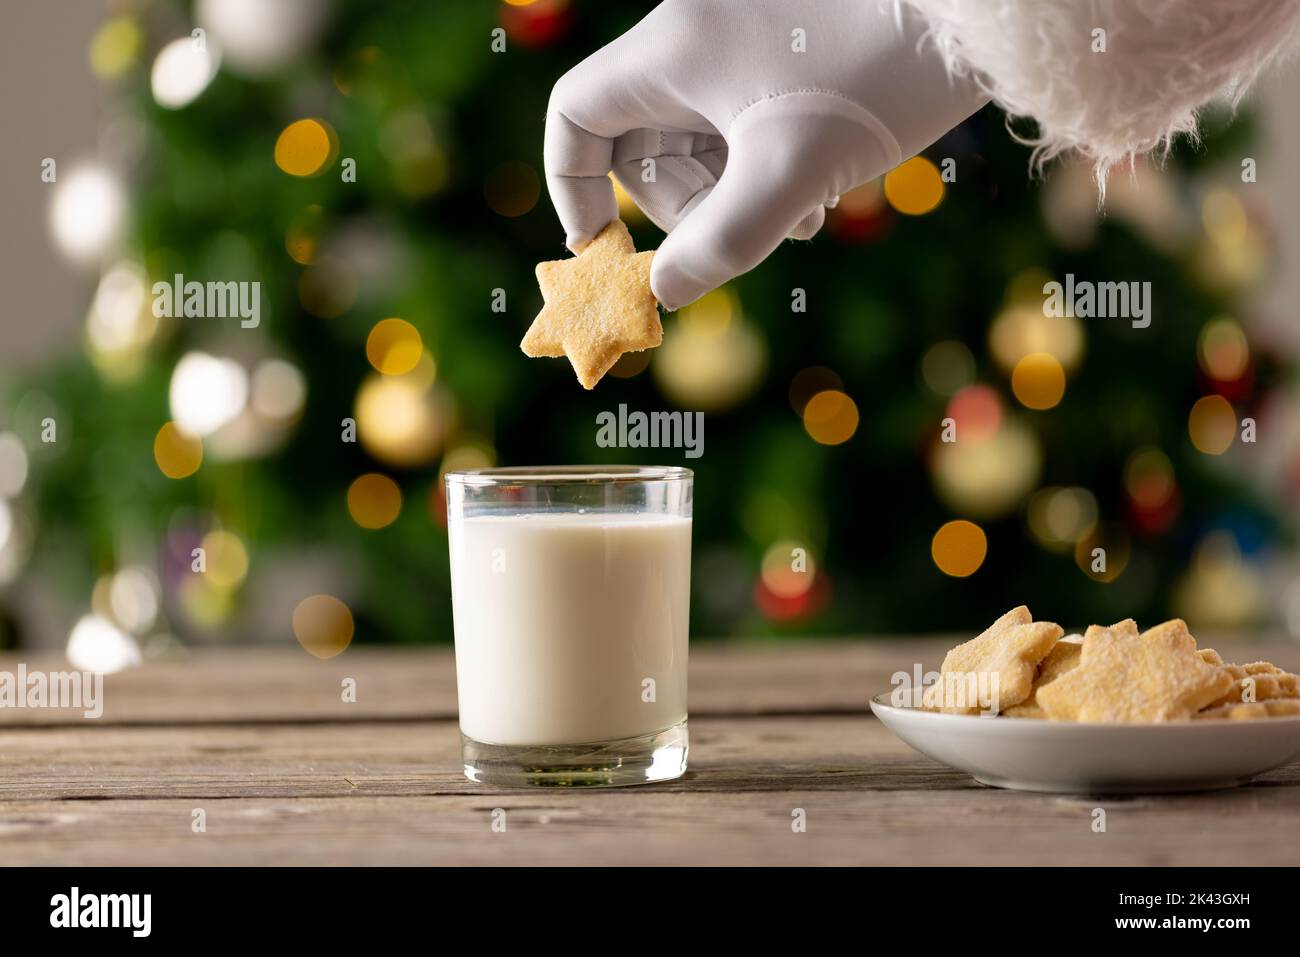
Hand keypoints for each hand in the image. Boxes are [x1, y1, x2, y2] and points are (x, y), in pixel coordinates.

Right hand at [543, 0, 987, 310]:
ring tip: (802, 216)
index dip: (576, 189)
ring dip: (736, 197)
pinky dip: (767, 167)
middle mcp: (694, 34)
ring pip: (702, 140)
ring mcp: (741, 39)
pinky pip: (744, 123)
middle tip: (749, 236)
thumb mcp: (795, 171)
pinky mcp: (785, 49)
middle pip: (644, 142)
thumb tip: (662, 291)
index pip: (576, 116)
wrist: (979, 4)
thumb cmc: (882, 69)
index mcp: (672, 49)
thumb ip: (722, 242)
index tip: (606, 249)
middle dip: (688, 207)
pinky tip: (820, 190)